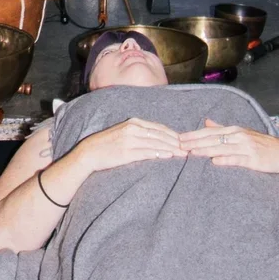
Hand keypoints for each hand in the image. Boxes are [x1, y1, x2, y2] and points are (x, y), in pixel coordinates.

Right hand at [72, 117, 186, 178]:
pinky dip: (160, 154)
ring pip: (157, 144)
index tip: (184, 141)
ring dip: (172, 149)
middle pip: (161, 135)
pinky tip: (169, 157)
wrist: (89, 153)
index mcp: (133, 122)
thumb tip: (157, 139)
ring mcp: (130, 140)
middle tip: (189, 149)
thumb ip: (139, 133)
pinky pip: (148, 152)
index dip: (173, 134)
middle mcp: (133, 128)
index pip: (159, 128)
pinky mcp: (127, 152)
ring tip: (183, 154)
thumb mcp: (124, 132)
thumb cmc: (107, 144)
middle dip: (176, 142)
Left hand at [181, 121, 278, 183]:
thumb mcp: (240, 133)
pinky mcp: (252, 159)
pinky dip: (226, 160)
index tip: (180, 138)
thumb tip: (206, 122)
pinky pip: (237, 159)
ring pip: (222, 148)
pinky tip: (215, 161)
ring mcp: (245, 147)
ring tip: (192, 153)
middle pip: (213, 139)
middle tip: (180, 145)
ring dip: (206, 150)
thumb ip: (222, 129)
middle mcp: (238, 136)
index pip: (210, 132)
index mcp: (234, 130)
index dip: (194, 135)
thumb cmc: (258, 144)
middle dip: (195, 142)